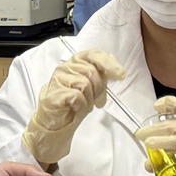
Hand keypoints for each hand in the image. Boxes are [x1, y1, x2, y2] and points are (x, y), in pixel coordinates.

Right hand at [21, 49, 124, 171]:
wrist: (57, 121)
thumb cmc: (74, 103)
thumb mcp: (93, 87)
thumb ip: (102, 76)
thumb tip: (117, 71)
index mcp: (77, 62)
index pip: (93, 54)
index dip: (108, 63)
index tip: (120, 74)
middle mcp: (66, 67)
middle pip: (91, 71)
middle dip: (99, 89)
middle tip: (98, 101)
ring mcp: (58, 79)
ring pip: (84, 84)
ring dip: (89, 99)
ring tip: (84, 106)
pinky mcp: (55, 92)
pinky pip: (77, 96)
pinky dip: (81, 105)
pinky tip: (76, 108)